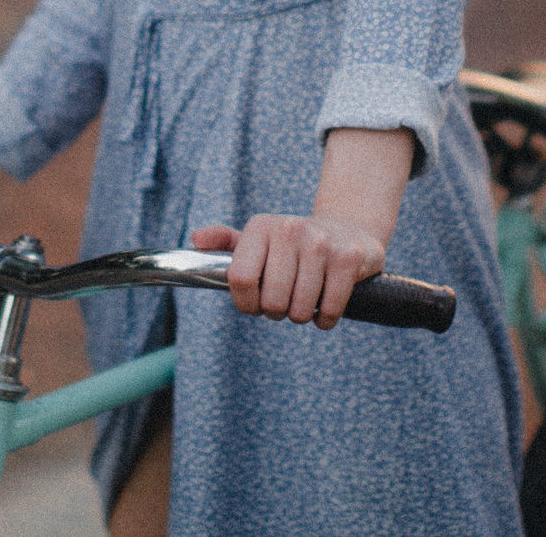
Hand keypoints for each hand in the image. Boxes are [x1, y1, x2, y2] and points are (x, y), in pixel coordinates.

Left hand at [189, 213, 385, 329]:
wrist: (349, 231)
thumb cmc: (294, 245)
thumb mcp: (259, 239)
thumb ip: (225, 242)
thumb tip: (196, 240)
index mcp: (261, 226)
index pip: (239, 279)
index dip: (245, 303)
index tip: (254, 306)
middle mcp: (289, 229)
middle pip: (271, 301)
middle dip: (277, 312)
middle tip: (285, 301)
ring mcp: (321, 242)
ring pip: (300, 310)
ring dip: (302, 316)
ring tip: (306, 299)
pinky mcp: (348, 258)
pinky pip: (329, 310)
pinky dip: (326, 319)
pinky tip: (326, 305)